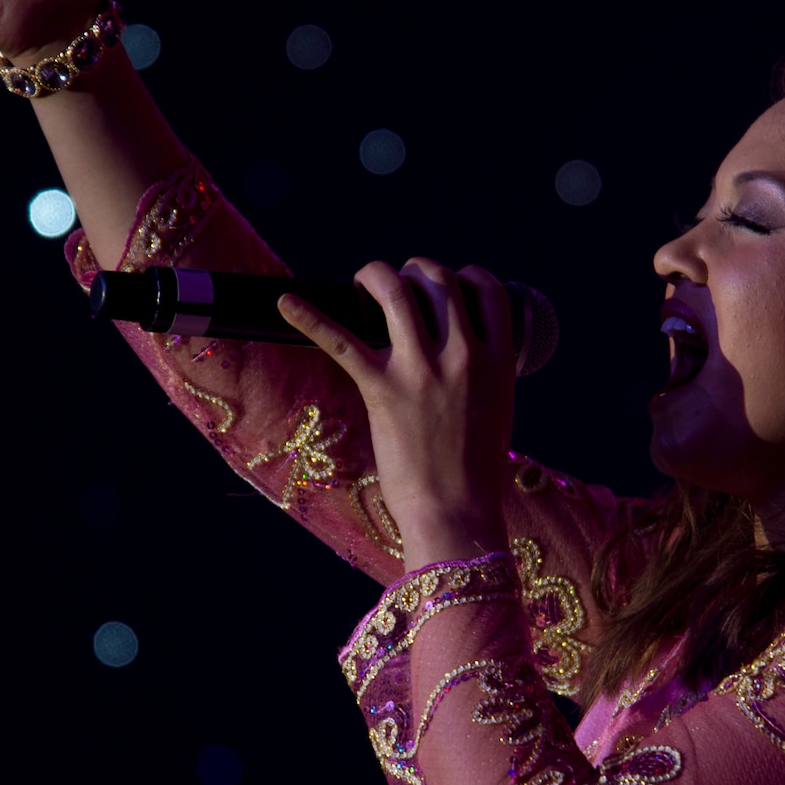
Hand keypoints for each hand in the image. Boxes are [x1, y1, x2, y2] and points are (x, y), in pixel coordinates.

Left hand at [277, 260, 516, 566]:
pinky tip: (286, 302)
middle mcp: (463, 356)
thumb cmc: (476, 472)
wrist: (456, 514)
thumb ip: (484, 374)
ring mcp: (421, 370)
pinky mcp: (382, 389)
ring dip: (377, 275)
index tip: (450, 285)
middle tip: (402, 284)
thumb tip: (464, 352)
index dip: (467, 277)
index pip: (489, 290)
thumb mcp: (498, 410)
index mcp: (499, 361)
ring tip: (366, 282)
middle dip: (418, 271)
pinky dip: (309, 316)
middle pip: (440, 281)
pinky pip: (340, 341)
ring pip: (396, 291)